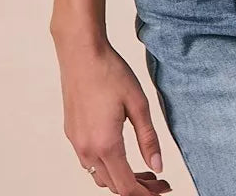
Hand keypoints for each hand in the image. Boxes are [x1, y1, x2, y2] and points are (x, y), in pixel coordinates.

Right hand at [54, 36, 171, 193]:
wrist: (81, 53)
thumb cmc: (110, 72)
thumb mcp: (138, 103)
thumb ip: (148, 138)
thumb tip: (158, 166)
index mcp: (106, 144)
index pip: (127, 186)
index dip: (146, 194)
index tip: (164, 188)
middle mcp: (87, 149)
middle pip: (113, 185)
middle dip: (137, 187)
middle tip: (157, 179)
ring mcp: (76, 142)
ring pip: (99, 175)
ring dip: (120, 177)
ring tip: (142, 168)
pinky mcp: (71, 132)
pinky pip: (89, 161)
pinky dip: (107, 165)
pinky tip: (120, 151)